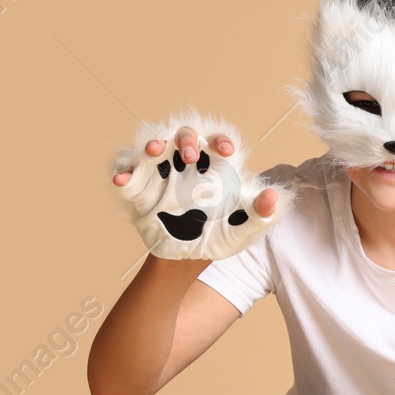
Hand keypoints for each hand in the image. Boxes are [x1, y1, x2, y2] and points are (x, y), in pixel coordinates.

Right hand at [112, 115, 289, 260]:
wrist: (186, 259)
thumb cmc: (219, 237)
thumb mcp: (243, 230)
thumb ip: (262, 214)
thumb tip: (272, 196)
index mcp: (213, 167)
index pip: (216, 141)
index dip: (220, 139)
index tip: (226, 150)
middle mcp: (186, 164)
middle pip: (185, 136)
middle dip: (188, 138)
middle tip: (191, 155)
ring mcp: (161, 173)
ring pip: (154, 146)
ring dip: (153, 143)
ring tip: (153, 150)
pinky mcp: (139, 187)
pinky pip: (128, 174)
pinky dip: (124, 174)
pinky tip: (122, 181)